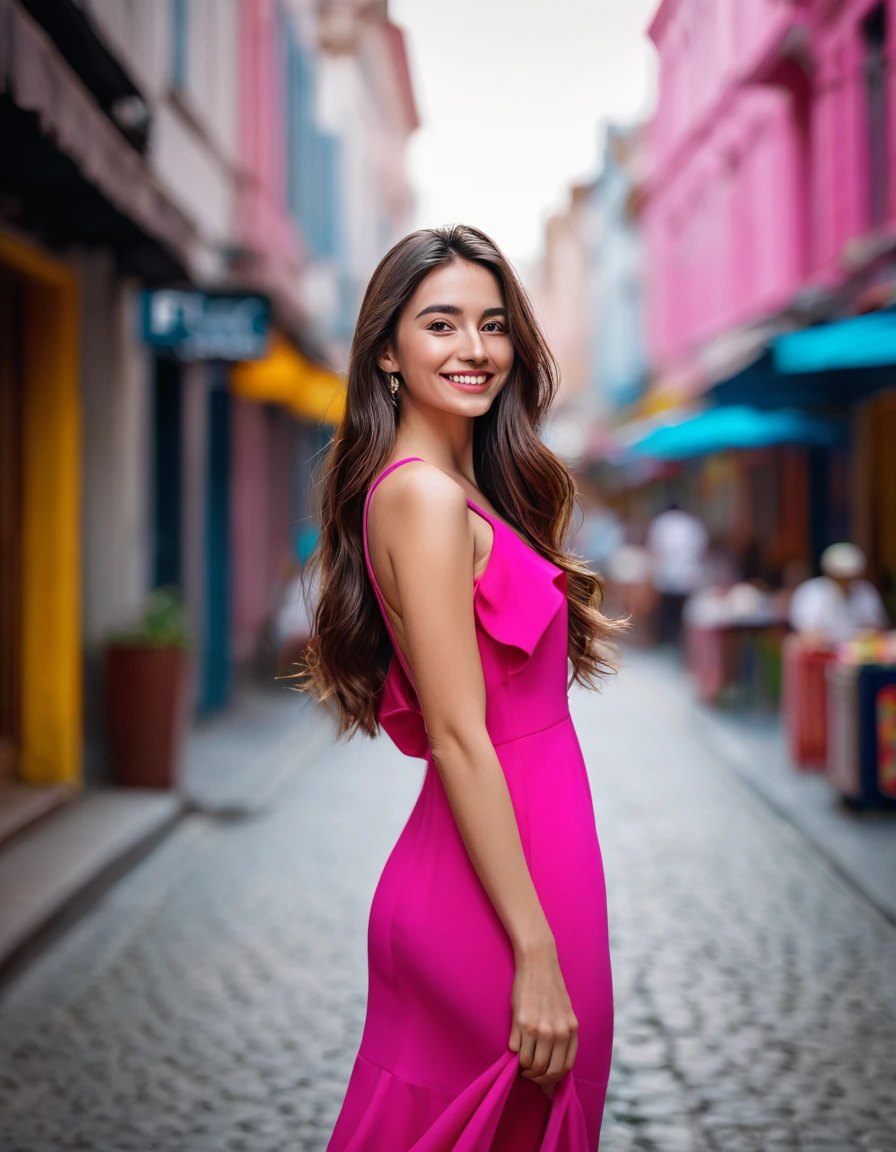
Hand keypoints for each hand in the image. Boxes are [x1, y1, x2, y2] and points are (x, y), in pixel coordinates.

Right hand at [508, 940, 577, 1091]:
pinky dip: (514, 1054)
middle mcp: (557, 1033)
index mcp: (571, 1031)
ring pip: (530, 1064)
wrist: (538, 964)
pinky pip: (516, 1050)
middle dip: (537, 1077)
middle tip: (529, 1074)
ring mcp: (539, 1029)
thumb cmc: (551, 988)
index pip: (564, 1068)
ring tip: (521, 1064)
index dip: (553, 1077)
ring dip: (523, 1068)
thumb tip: (554, 1061)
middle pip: (547, 1070)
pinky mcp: (522, 1023)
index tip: (544, 1076)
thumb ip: (563, 1036)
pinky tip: (515, 1047)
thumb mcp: (565, 1013)